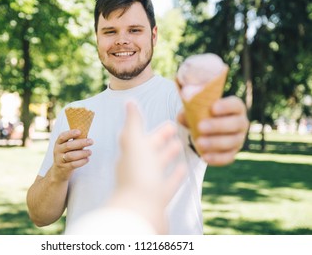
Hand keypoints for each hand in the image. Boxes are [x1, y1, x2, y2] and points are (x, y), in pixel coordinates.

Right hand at [52, 129, 92, 180]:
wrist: (59, 171)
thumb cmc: (67, 155)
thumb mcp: (68, 147)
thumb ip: (75, 141)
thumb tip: (87, 135)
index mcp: (58, 143)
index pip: (62, 136)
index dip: (71, 133)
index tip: (80, 131)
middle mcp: (57, 150)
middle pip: (68, 145)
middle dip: (81, 143)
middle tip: (91, 141)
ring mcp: (60, 160)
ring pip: (71, 156)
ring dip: (82, 153)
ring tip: (90, 152)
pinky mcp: (64, 168)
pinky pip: (73, 164)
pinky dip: (81, 161)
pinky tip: (87, 159)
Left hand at [110, 101, 184, 233]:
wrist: (138, 210)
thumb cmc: (137, 174)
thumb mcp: (135, 141)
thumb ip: (133, 121)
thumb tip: (128, 100)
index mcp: (131, 154)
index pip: (142, 137)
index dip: (155, 130)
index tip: (169, 122)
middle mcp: (137, 168)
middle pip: (150, 150)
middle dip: (161, 139)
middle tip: (175, 129)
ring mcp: (147, 183)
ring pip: (158, 166)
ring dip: (167, 155)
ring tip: (179, 146)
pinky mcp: (157, 198)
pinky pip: (167, 184)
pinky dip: (174, 175)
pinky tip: (183, 169)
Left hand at [177, 96, 248, 165]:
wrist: (202, 130)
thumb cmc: (201, 114)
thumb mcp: (196, 108)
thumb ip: (190, 106)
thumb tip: (183, 105)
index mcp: (235, 108)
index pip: (235, 105)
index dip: (226, 106)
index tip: (213, 108)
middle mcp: (241, 123)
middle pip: (235, 124)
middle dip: (218, 126)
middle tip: (200, 127)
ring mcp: (238, 139)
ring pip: (232, 142)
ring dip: (215, 143)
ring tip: (199, 143)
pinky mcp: (233, 153)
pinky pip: (228, 157)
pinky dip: (216, 158)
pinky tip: (204, 157)